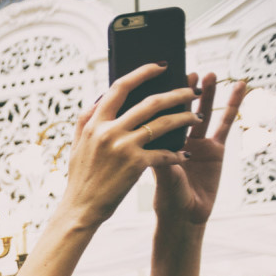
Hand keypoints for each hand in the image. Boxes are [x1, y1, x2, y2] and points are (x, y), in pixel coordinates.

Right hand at [59, 64, 198, 227]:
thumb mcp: (77, 146)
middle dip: (177, 93)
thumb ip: (86, 121)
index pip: (120, 87)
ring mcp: (123, 147)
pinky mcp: (135, 164)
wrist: (81, 208)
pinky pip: (164, 153)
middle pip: (150, 102)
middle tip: (193, 89)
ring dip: (185, 117)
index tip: (161, 66)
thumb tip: (99, 100)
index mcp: (94, 123)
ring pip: (163, 124)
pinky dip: (177, 154)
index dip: (142, 73)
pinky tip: (186, 155)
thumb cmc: (81, 178)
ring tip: (198, 116)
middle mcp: (109, 131)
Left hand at [152, 73, 245, 224]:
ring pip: (202, 110)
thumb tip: (155, 142)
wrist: (186, 217)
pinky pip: (226, 122)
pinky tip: (239, 86)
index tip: (158, 76)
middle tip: (184, 69)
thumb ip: (162, 158)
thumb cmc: (168, 199)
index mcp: (158, 141)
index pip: (157, 113)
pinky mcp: (216, 147)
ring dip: (206, 92)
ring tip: (208, 74)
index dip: (160, 95)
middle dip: (182, 89)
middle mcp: (176, 137)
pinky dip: (233, 105)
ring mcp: (197, 141)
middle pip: (180, 107)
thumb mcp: (162, 177)